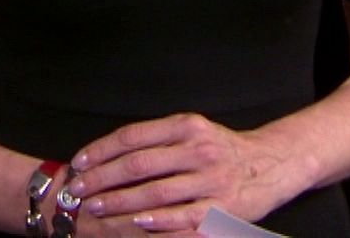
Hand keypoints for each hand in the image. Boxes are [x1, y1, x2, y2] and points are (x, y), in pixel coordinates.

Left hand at [62, 113, 297, 232]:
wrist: (271, 164)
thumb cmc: (221, 149)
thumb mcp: (193, 130)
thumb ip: (157, 139)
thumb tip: (108, 153)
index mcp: (186, 126)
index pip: (133, 137)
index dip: (101, 150)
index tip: (79, 163)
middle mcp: (198, 149)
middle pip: (138, 165)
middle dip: (102, 179)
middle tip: (78, 190)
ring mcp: (210, 180)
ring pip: (155, 193)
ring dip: (120, 202)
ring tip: (96, 207)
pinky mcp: (221, 208)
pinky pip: (181, 217)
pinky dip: (156, 222)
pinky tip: (135, 223)